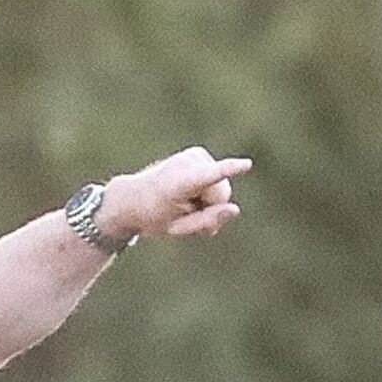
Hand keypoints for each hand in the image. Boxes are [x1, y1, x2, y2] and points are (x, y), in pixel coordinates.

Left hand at [106, 146, 250, 240]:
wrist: (133, 197)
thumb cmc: (154, 216)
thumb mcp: (178, 229)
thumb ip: (208, 221)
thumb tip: (235, 209)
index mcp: (177, 183)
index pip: (209, 176)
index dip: (229, 171)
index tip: (247, 164)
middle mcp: (186, 162)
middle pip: (222, 193)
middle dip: (213, 207)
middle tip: (187, 214)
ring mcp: (194, 154)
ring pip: (222, 187)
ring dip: (208, 200)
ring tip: (185, 203)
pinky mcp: (198, 153)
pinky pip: (218, 179)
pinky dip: (207, 189)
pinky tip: (189, 192)